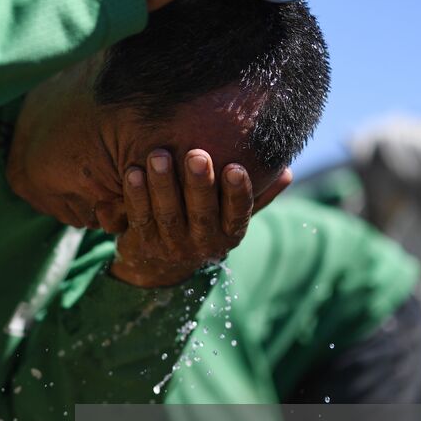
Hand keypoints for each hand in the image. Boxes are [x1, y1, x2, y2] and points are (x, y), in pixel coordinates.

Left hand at [107, 148, 292, 287]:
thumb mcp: (229, 217)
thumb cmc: (201, 225)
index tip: (236, 168)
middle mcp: (202, 243)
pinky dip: (135, 195)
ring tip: (158, 155)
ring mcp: (171, 245)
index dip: (237, 193)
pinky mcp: (142, 242)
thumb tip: (287, 171)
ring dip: (162, 184)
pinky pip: (139, 217)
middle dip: (199, 183)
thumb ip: (256, 196)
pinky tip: (133, 172)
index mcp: (229, 234)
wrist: (157, 265)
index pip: (237, 214)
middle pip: (201, 213)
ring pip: (167, 213)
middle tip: (196, 155)